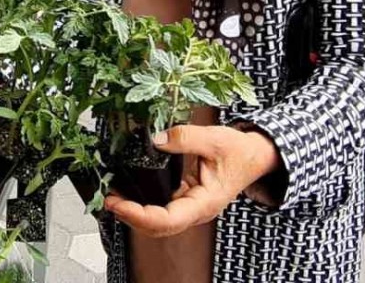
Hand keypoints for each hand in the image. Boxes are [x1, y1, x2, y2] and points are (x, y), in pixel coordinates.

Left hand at [104, 125, 279, 237]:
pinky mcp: (186, 199)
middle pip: (159, 227)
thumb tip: (155, 140)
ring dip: (135, 213)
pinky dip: (143, 206)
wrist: (255, 156)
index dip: (140, 215)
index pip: (168, 220)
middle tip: (109, 200)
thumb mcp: (214, 138)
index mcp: (205, 202)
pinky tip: (129, 194)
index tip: (119, 204)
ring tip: (113, 198)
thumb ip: (185, 138)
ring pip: (159, 222)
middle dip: (131, 217)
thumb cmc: (240, 152)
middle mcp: (196, 210)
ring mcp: (191, 207)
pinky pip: (162, 210)